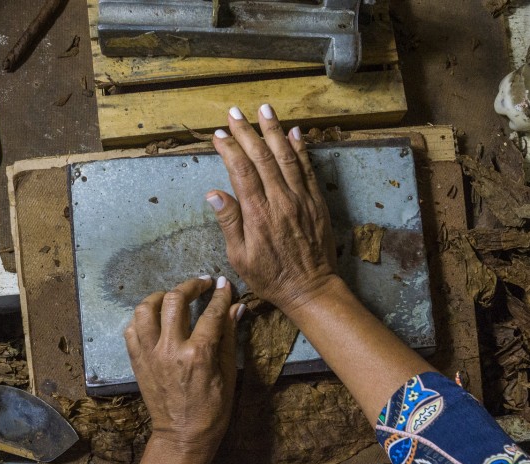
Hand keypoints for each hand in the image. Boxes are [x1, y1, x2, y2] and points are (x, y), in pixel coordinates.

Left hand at [125, 276, 243, 457]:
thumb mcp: (228, 373)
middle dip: (191, 286)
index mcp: (198, 354)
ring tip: (173, 297)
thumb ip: (229, 336)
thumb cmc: (212, 409)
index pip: (211, 312)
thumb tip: (237, 307)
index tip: (223, 283)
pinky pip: (131, 329)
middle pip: (175, 300)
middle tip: (202, 284)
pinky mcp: (137, 361)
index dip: (220, 294)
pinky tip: (155, 319)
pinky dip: (142, 318)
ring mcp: (149, 354)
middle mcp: (170, 349)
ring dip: (160, 297)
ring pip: (145, 309)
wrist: (182, 436)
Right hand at [207, 104, 337, 313]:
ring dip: (274, 130)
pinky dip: (300, 148)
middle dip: (247, 132)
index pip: (241, 171)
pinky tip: (294, 132)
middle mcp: (280, 200)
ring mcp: (301, 199)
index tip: (219, 135)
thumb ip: (229, 223)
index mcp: (258, 214)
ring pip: (286, 156)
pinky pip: (307, 168)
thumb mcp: (240, 257)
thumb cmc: (271, 277)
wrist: (311, 288)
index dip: (229, 149)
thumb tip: (213, 194)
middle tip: (235, 112)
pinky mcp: (316, 202)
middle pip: (262, 157)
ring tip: (264, 109)